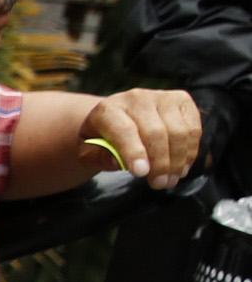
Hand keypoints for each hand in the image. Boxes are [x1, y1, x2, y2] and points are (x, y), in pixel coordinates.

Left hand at [84, 88, 203, 188]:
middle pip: (156, 132)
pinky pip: (193, 128)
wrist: (117, 116)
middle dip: (160, 163)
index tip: (141, 173)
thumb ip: (98, 157)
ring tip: (170, 180)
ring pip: (178, 131)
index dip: (134, 153)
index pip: (124, 131)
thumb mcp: (89, 151)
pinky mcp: (181, 100)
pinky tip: (181, 167)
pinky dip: (190, 151)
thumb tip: (118, 161)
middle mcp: (136, 98)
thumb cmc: (101, 138)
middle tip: (159, 184)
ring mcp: (161, 96)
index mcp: (108, 110)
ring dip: (177, 160)